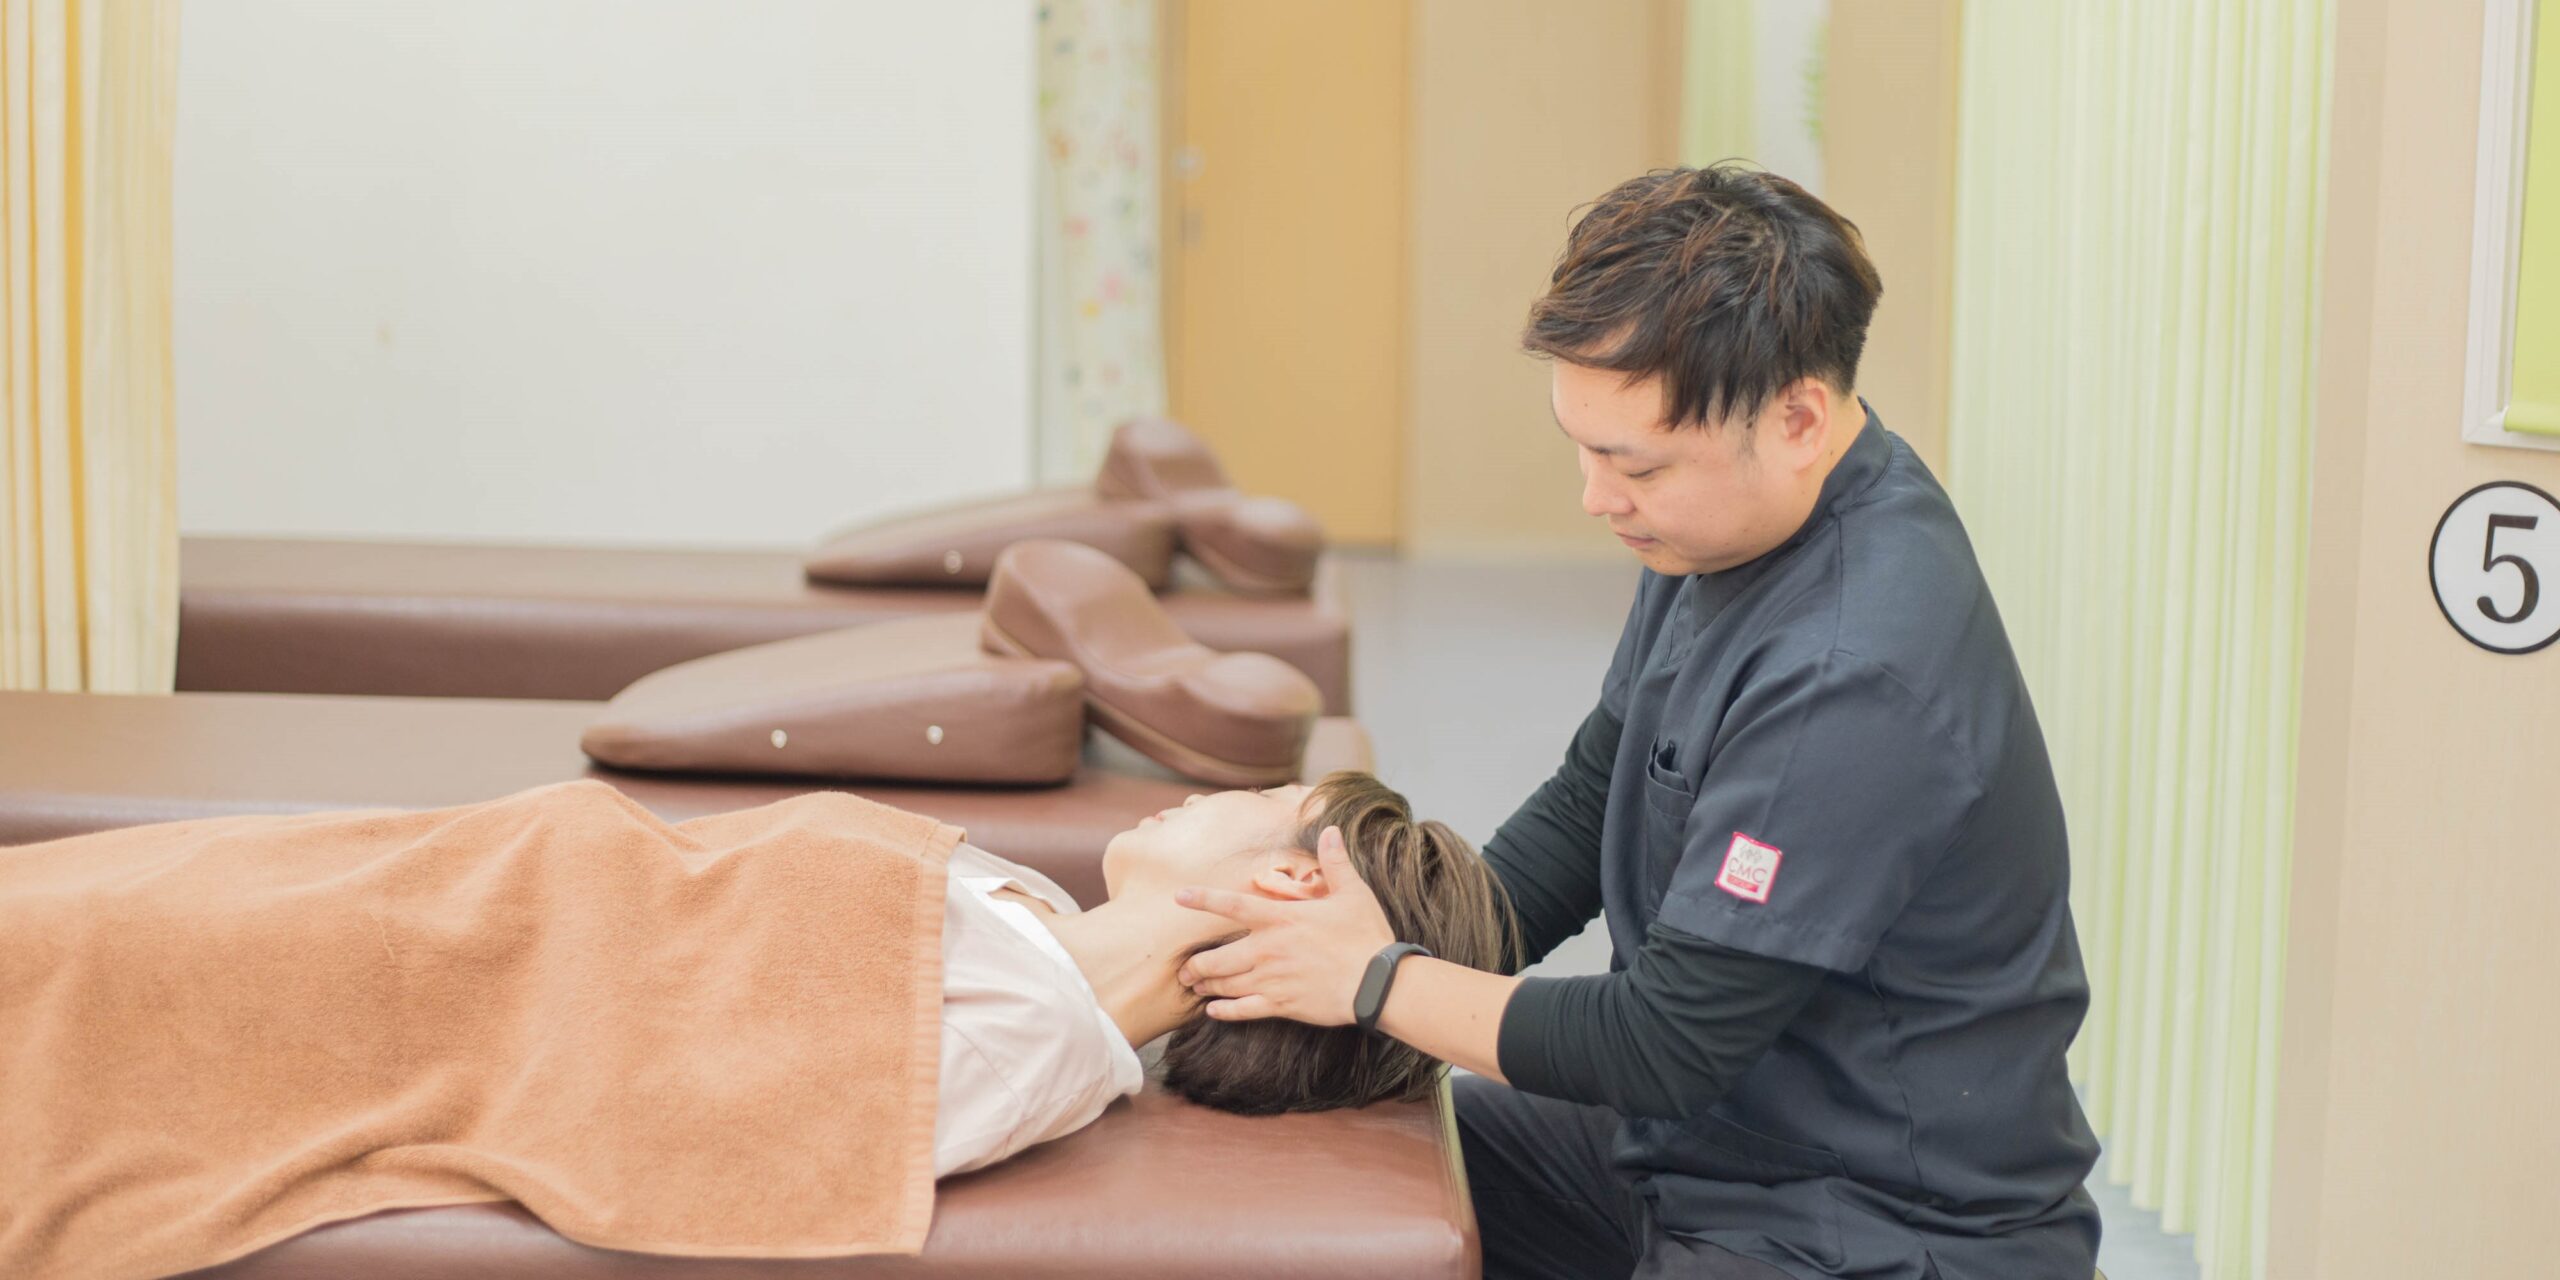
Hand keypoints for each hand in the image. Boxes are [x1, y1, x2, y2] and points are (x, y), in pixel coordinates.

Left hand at [1173, 825, 1394, 1025]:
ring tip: (1194, 987)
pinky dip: (1224, 1012)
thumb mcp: (1353, 893)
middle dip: (1195, 965)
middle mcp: (1268, 949)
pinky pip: (1243, 1011)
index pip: (1231, 905)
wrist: (1377, 982)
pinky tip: (1213, 1011)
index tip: (1179, 897)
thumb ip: (1335, 862)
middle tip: (1183, 969)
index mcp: (1280, 918)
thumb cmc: (1366, 936)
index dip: (1203, 899)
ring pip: (1226, 984)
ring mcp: (1272, 979)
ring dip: (1206, 986)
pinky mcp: (1281, 1004)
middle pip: (1216, 958)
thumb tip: (1330, 830)